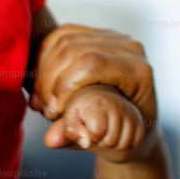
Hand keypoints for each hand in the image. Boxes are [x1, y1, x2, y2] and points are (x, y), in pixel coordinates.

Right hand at [31, 25, 157, 159]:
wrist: (136, 125)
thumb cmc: (125, 137)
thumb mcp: (105, 144)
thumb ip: (77, 138)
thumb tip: (50, 139)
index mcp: (138, 72)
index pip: (91, 64)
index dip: (64, 85)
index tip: (53, 112)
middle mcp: (129, 48)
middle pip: (73, 49)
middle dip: (49, 80)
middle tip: (43, 108)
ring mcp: (114, 38)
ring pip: (64, 40)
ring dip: (43, 71)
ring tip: (41, 100)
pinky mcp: (98, 34)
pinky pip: (62, 35)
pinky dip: (44, 58)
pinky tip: (42, 83)